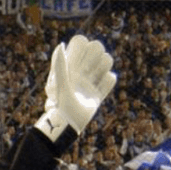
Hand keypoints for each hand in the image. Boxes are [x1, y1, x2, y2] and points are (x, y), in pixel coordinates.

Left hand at [34, 35, 116, 149]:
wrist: (68, 126)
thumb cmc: (59, 104)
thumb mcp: (60, 84)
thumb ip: (60, 65)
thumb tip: (61, 45)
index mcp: (68, 65)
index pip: (80, 43)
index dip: (83, 45)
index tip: (80, 58)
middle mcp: (79, 71)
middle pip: (96, 48)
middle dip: (96, 54)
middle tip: (88, 69)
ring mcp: (89, 81)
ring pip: (106, 61)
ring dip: (105, 65)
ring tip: (95, 77)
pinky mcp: (97, 94)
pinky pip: (110, 79)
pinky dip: (109, 81)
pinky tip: (99, 88)